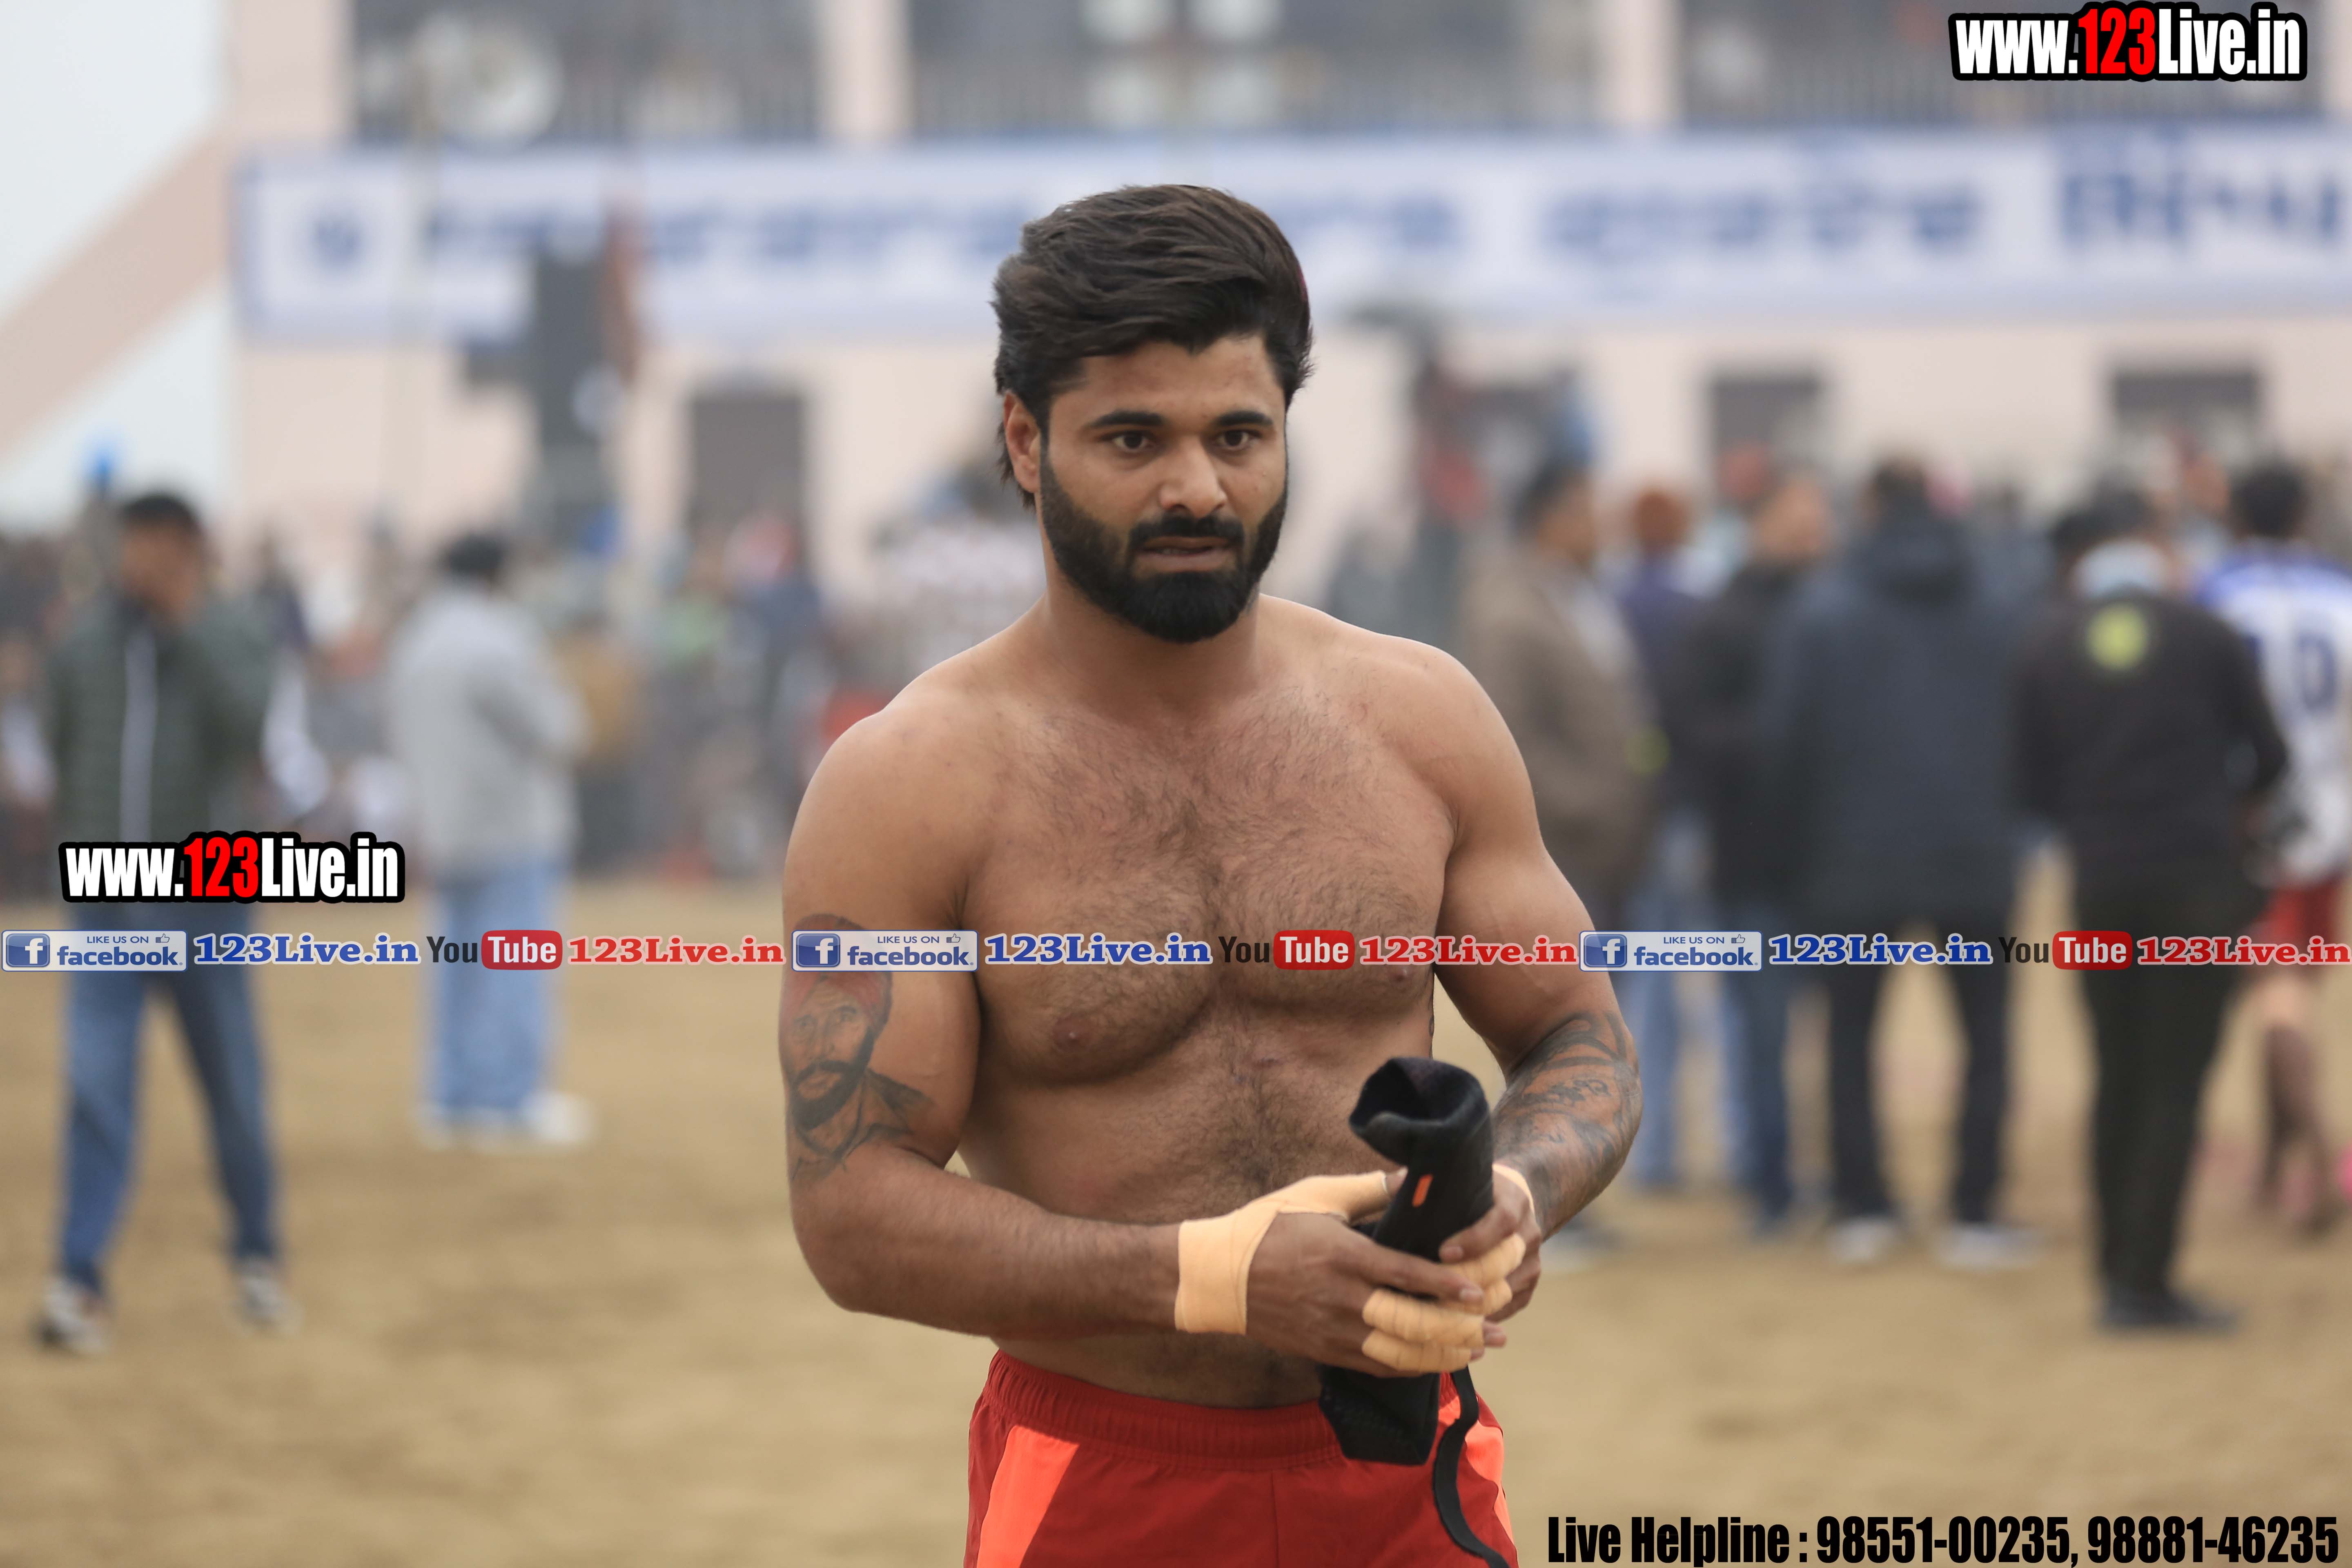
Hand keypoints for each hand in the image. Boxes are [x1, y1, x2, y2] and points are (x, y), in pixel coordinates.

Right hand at [1243, 1212, 1505, 1376]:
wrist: (1218, 1276)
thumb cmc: (1268, 1225)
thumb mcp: (1316, 1194)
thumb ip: (1368, 1188)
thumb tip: (1412, 1176)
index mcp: (1343, 1255)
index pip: (1405, 1275)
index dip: (1446, 1287)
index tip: (1479, 1293)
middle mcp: (1341, 1298)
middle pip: (1411, 1323)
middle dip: (1459, 1330)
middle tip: (1495, 1331)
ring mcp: (1332, 1330)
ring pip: (1399, 1353)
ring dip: (1442, 1356)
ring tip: (1476, 1351)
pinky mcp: (1324, 1350)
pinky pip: (1376, 1367)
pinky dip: (1410, 1368)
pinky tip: (1435, 1363)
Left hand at [1438, 1164, 1543, 1322]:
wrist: (1515, 1200)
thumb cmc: (1478, 1190)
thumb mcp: (1466, 1179)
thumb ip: (1437, 1181)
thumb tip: (1400, 1179)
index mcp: (1513, 1202)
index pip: (1501, 1221)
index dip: (1474, 1239)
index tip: (1443, 1253)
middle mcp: (1528, 1232)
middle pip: (1504, 1263)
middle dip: (1469, 1280)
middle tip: (1432, 1292)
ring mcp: (1533, 1260)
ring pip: (1508, 1289)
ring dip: (1474, 1303)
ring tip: (1438, 1313)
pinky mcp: (1530, 1281)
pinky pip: (1510, 1304)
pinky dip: (1486, 1315)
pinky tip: (1457, 1323)